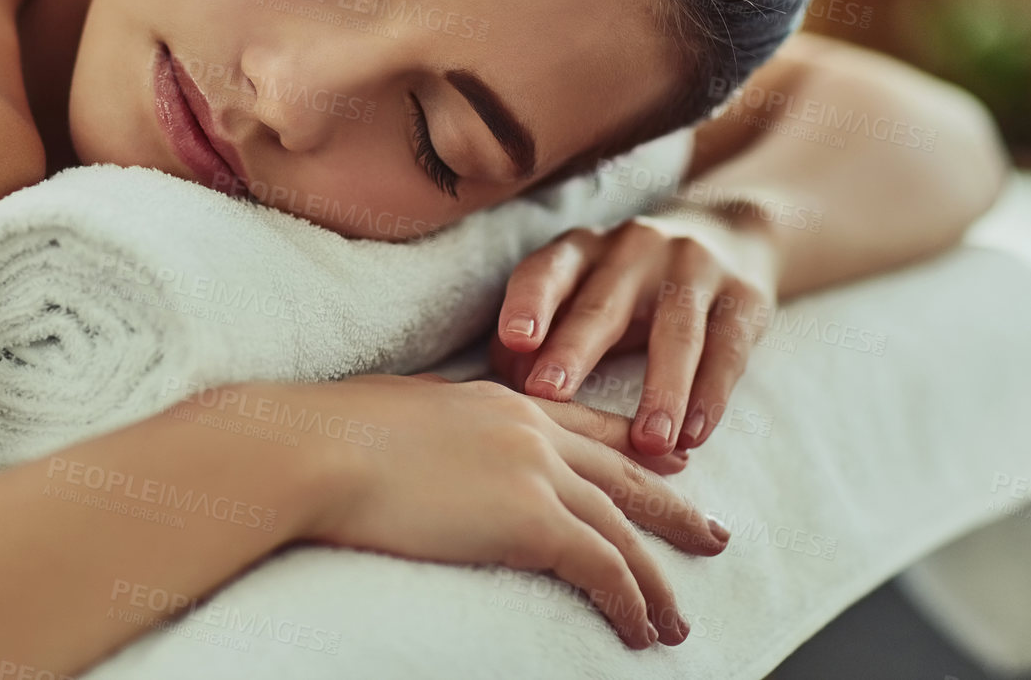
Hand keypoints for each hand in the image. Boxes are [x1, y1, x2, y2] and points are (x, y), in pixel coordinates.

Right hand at [277, 373, 729, 648]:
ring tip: (677, 620)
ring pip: (623, 530)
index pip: (581, 422)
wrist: (317, 448)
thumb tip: (415, 447)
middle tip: (712, 530)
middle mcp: (529, 429)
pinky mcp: (533, 520)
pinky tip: (643, 631)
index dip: (629, 442)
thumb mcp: (393, 412)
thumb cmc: (327, 433)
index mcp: (496, 400)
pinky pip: (604, 569)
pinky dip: (631, 603)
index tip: (666, 457)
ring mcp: (536, 472)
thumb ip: (429, 426)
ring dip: (656, 580)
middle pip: (623, 471)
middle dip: (671, 506)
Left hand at [490, 207, 778, 457]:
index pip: (548, 270)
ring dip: (660, 391)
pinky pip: (727, 350)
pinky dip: (710, 396)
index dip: (529, 303)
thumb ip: (542, 335)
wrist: (729, 235)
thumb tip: (507, 386)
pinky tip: (693, 437)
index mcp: (582, 249)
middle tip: (548, 395)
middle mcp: (634, 248)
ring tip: (645, 444)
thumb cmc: (627, 285)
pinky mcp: (744, 296)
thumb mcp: (583, 293)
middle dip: (574, 350)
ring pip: (675, 333)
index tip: (513, 340)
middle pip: (602, 304)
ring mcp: (693, 267)